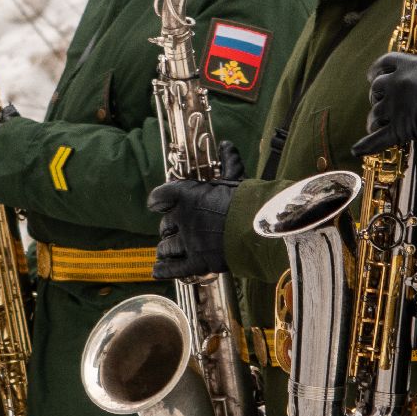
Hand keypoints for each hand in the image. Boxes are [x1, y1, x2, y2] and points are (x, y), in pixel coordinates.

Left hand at [147, 140, 245, 278]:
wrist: (260, 227)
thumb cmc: (248, 200)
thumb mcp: (235, 176)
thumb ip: (227, 161)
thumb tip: (226, 144)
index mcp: (187, 196)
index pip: (160, 197)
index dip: (158, 201)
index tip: (157, 203)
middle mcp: (183, 219)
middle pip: (165, 226)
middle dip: (167, 228)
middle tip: (171, 230)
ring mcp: (190, 242)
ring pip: (167, 248)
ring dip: (165, 249)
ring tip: (166, 250)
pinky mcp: (199, 263)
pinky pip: (175, 269)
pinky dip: (164, 270)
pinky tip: (156, 271)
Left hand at [354, 42, 416, 157]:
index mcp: (412, 65)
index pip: (387, 62)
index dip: (377, 69)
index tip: (373, 74)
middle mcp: (399, 82)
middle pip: (377, 87)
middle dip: (376, 95)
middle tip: (380, 101)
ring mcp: (396, 105)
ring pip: (376, 112)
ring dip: (376, 119)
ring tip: (377, 124)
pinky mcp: (399, 128)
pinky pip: (378, 138)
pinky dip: (367, 145)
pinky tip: (357, 149)